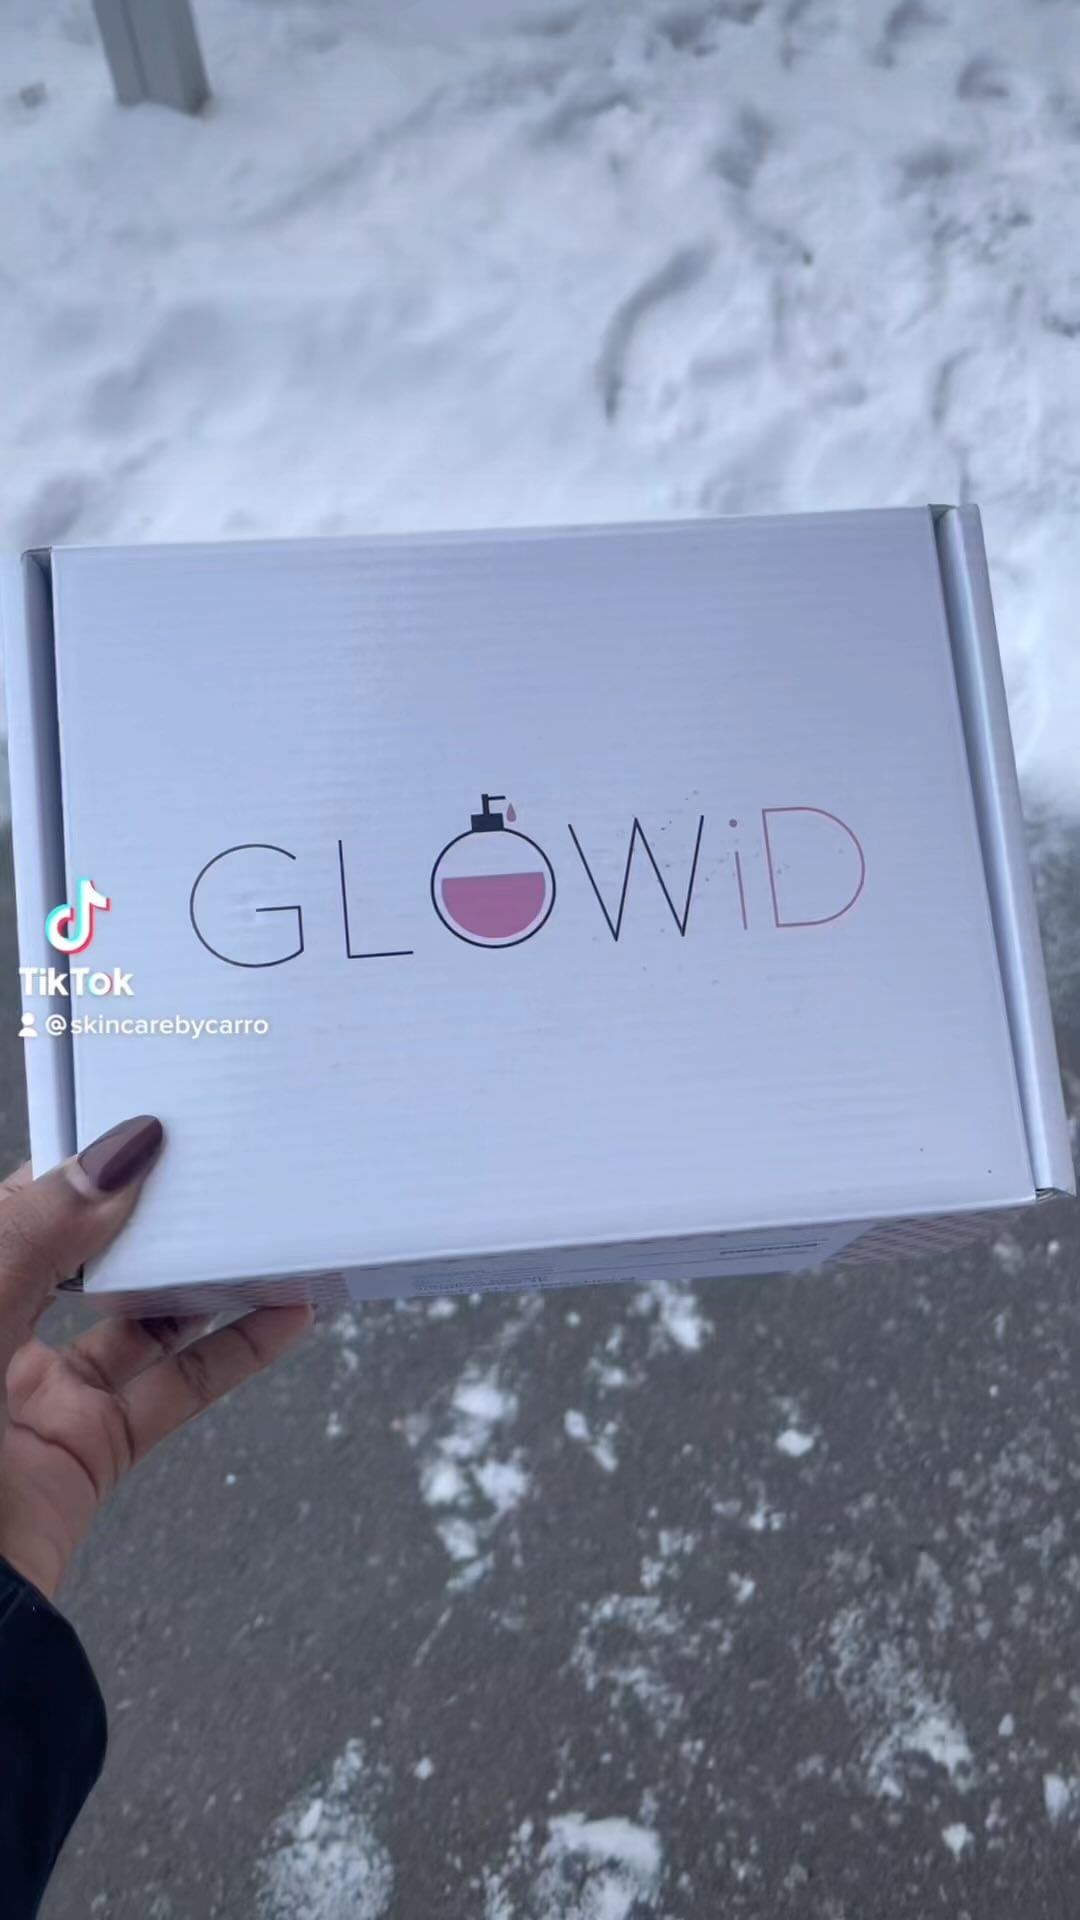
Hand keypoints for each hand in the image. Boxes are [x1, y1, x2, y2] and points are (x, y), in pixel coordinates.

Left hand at [0, 1116, 311, 1598]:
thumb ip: (36, 1235)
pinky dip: (234, 1352)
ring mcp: (33, 1398)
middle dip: (150, 1212)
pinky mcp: (85, 1452)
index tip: (149, 1128)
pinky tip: (284, 1317)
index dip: (79, 1163)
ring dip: (204, 1278)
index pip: (17, 1206)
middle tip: (215, 1168)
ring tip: (269, 1234)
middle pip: (82, 1252)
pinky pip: (172, 1388)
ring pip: (136, 1318)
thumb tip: (118, 1155)